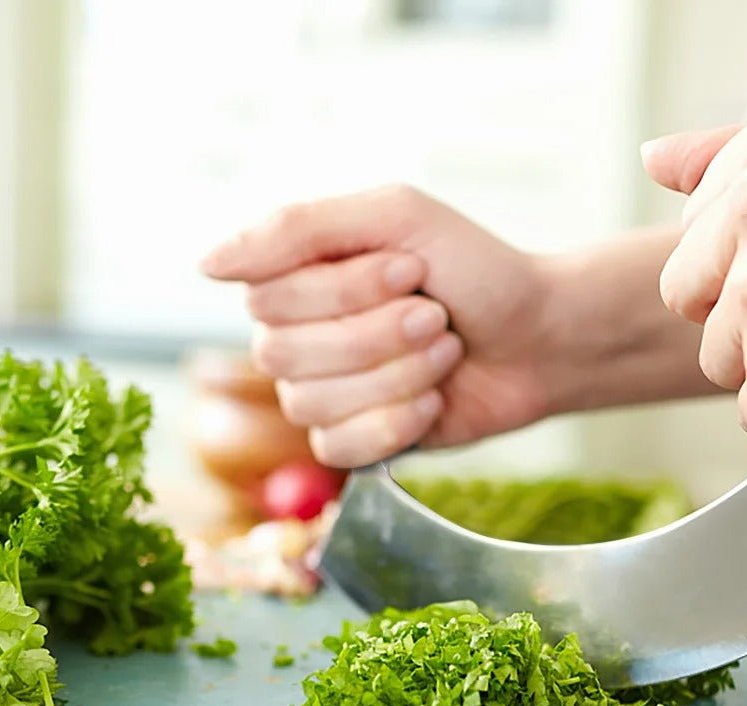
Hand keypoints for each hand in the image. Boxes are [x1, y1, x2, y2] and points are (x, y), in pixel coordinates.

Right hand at [201, 186, 555, 466]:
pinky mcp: (356, 440)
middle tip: (435, 316)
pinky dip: (397, 422)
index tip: (411, 270)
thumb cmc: (475, 271)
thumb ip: (299, 228)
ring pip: (311, 402)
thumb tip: (205, 265)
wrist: (540, 338)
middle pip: (281, 353)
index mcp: (301, 277)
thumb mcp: (397, 217)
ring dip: (396, 375)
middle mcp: (301, 336)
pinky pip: (338, 447)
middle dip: (376, 334)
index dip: (342, 290)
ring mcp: (326, 392)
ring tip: (444, 351)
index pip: (265, 296)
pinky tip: (435, 401)